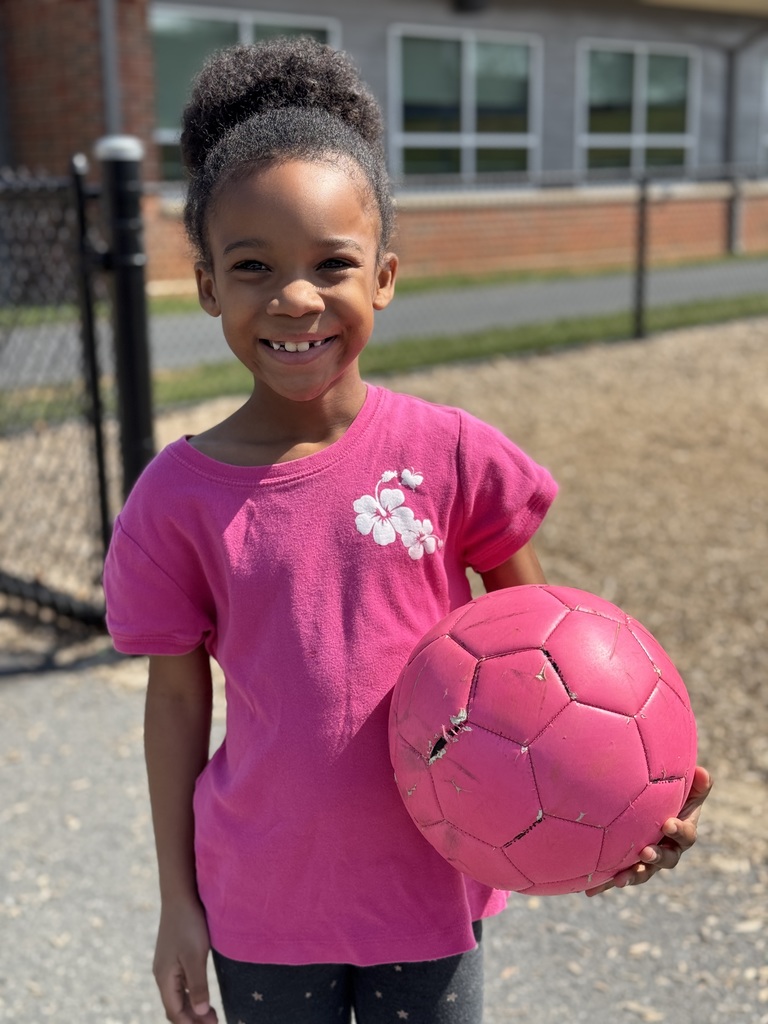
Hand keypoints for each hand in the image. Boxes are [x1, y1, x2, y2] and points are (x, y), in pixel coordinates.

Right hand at [153, 897, 218, 1022]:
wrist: (180, 895)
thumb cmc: (188, 924)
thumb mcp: (195, 956)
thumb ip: (197, 985)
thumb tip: (200, 1012)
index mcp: (164, 978)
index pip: (175, 1011)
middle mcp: (162, 974)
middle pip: (175, 1006)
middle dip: (192, 1019)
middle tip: (215, 1023)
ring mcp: (167, 965)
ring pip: (177, 995)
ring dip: (193, 1007)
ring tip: (211, 1015)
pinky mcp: (173, 956)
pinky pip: (180, 984)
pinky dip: (191, 994)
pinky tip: (201, 995)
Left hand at [585, 765, 712, 896]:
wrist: (648, 805)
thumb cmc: (671, 795)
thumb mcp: (686, 789)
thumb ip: (698, 784)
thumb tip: (702, 773)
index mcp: (681, 833)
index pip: (686, 835)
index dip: (679, 831)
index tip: (668, 823)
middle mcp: (667, 850)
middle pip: (666, 859)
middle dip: (657, 857)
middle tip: (646, 853)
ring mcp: (647, 860)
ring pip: (643, 872)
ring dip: (633, 876)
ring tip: (620, 879)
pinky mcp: (628, 864)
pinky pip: (617, 875)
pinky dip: (605, 883)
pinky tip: (590, 891)